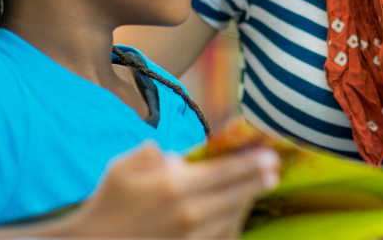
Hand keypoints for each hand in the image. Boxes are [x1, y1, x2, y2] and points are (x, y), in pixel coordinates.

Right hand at [64, 142, 278, 237]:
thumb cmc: (108, 204)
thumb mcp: (124, 167)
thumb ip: (154, 152)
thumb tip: (179, 156)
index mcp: (175, 186)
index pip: (226, 172)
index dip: (252, 163)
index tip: (271, 156)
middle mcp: (188, 214)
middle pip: (236, 195)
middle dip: (258, 181)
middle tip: (274, 171)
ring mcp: (190, 239)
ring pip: (232, 219)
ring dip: (245, 204)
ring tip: (253, 190)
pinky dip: (231, 226)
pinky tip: (234, 216)